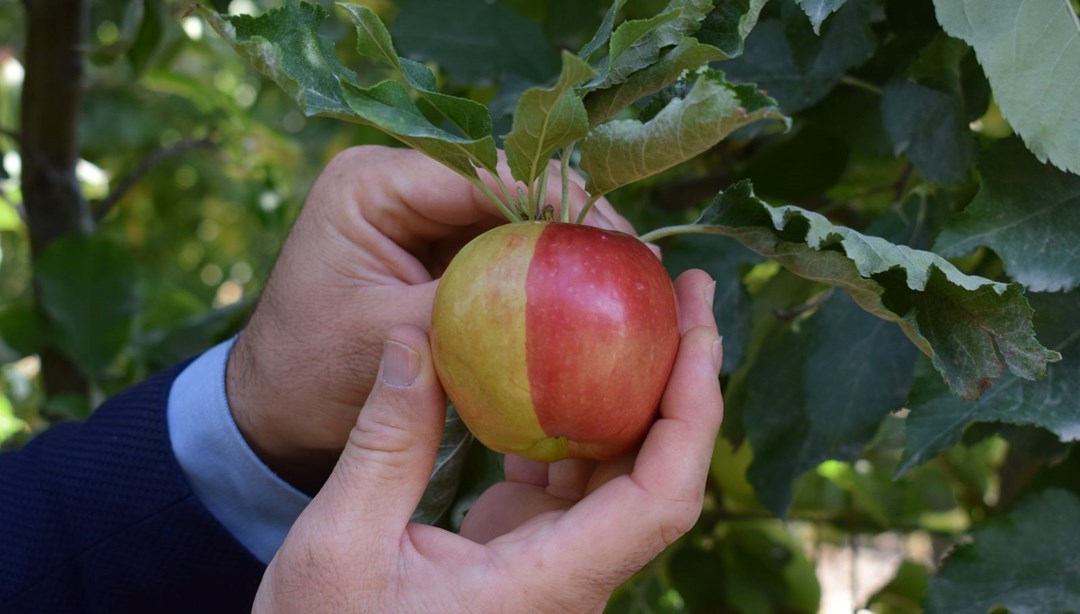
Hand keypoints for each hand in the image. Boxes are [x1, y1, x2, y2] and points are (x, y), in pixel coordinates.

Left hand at [225, 146, 638, 492]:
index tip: (617, 240)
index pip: (483, 173)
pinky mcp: (430, 248)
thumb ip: (474, 309)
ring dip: (560, 249)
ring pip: (508, 217)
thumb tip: (569, 296)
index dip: (558, 201)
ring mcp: (415, 214)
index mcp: (371, 183)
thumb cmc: (311, 376)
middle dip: (570, 224)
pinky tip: (583, 298)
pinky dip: (536, 275)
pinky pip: (496, 251)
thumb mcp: (393, 341)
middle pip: (504, 187)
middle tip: (635, 262)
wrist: (272, 410)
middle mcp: (396, 182)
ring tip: (622, 280)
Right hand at [252, 270, 722, 612]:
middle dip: (680, 376)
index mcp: (550, 583)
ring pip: (620, 469)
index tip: (695, 325)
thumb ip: (385, 442)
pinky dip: (573, 416)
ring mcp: (555, 561)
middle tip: (680, 288)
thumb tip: (413, 338)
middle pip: (659, 470)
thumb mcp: (342, 543)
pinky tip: (558, 365)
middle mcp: (573, 573)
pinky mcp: (529, 550)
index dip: (693, 407)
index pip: (661, 496)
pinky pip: (572, 476)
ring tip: (631, 311)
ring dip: (632, 390)